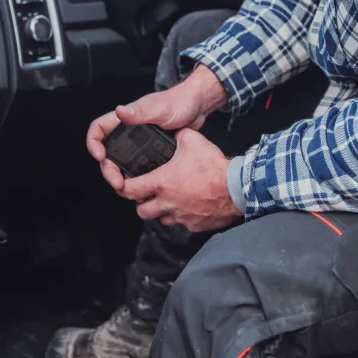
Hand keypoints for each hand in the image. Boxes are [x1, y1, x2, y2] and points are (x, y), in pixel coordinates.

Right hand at [86, 64, 227, 192]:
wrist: (198, 107)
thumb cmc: (179, 102)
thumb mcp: (159, 108)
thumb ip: (139, 112)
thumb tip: (119, 112)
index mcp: (126, 118)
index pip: (98, 129)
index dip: (94, 143)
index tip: (101, 157)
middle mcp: (129, 130)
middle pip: (108, 152)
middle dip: (109, 170)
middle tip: (118, 183)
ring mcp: (139, 142)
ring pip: (121, 162)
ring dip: (121, 177)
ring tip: (128, 190)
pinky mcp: (150, 151)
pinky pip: (137, 166)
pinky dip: (136, 177)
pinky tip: (143, 186)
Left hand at [120, 128, 242, 231]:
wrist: (235, 187)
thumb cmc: (212, 166)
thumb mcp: (192, 140)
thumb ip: (178, 135)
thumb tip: (174, 132)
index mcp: (161, 183)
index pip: (129, 190)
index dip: (123, 186)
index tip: (123, 183)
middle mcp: (167, 203)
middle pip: (141, 211)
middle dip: (141, 202)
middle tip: (147, 193)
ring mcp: (180, 216)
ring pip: (161, 219)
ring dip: (161, 210)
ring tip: (169, 198)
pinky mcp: (194, 225)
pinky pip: (182, 223)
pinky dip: (182, 216)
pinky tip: (189, 205)